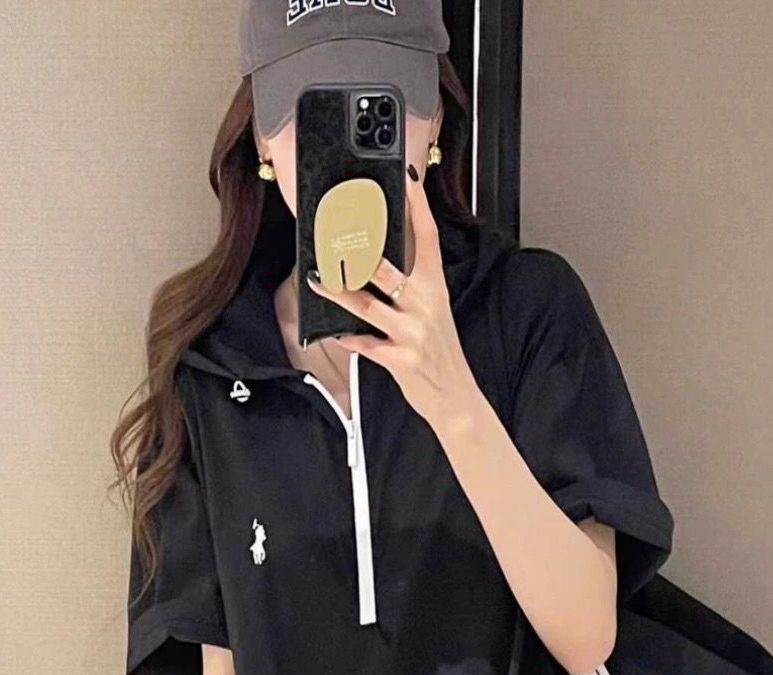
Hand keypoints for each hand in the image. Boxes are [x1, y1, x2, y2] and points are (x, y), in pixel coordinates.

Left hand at [307, 166, 482, 430]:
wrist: (455, 396)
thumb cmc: (438, 351)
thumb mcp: (433, 311)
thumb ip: (411, 285)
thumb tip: (376, 259)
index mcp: (435, 288)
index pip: (428, 238)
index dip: (417, 207)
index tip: (405, 179)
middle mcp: (426, 305)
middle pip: (387, 269)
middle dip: (358, 251)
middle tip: (332, 232)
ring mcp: (413, 333)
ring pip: (368, 305)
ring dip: (339, 292)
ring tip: (318, 279)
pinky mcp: (401, 360)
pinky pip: (366, 344)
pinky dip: (347, 337)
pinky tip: (330, 331)